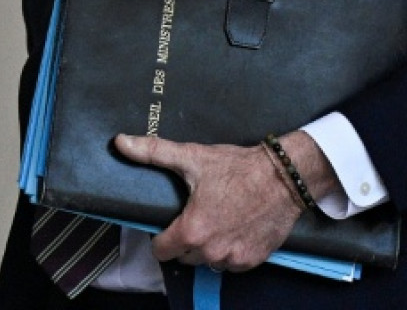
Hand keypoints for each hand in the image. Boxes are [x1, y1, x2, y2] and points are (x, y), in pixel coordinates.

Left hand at [113, 133, 325, 271]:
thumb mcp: (194, 157)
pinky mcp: (252, 260)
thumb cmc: (240, 168)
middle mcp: (210, 250)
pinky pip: (232, 264)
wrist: (284, 176)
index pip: (161, 251)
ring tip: (220, 220)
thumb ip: (154, 152)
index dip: (163, 236)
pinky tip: (237, 229)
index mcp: (192, 230)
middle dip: (188, 240)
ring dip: (210, 247)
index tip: (171, 224)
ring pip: (209, 261)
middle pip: (185, 256)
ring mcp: (233, 258)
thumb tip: (122, 143)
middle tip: (200, 215)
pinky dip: (232, 251)